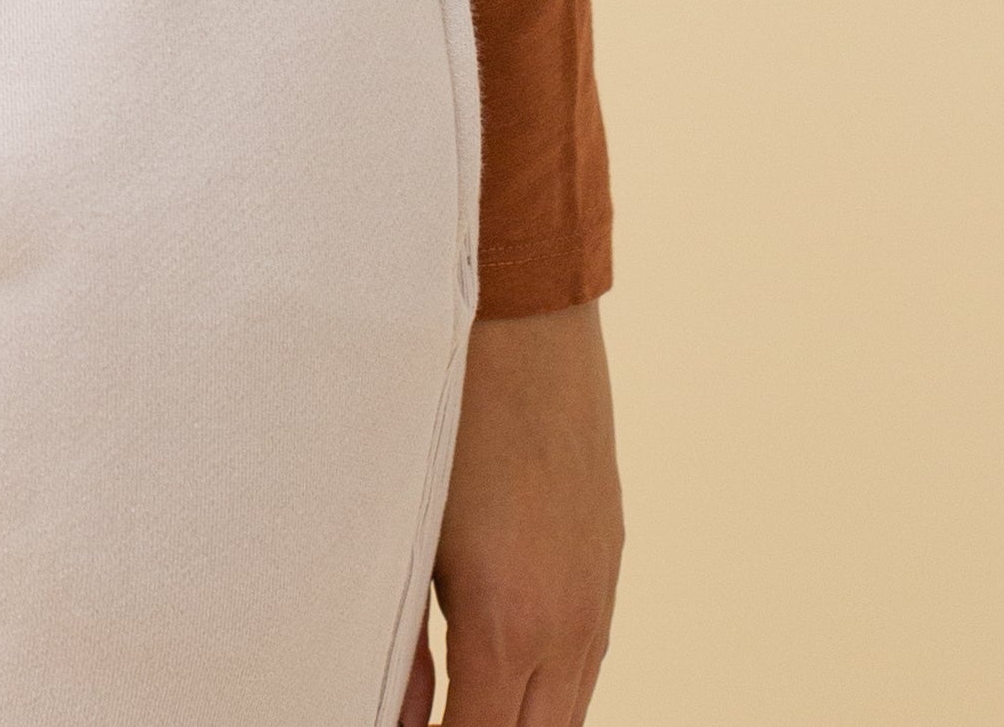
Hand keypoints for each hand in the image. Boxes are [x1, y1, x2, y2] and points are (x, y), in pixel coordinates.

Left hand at [397, 302, 621, 722]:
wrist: (522, 319)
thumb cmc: (443, 415)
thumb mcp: (408, 535)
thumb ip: (402, 644)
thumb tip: (394, 717)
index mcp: (507, 628)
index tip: (403, 726)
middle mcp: (568, 628)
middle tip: (427, 713)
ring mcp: (598, 595)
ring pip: (568, 711)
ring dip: (519, 719)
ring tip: (456, 699)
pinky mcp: (609, 559)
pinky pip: (586, 660)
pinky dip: (548, 686)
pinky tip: (502, 667)